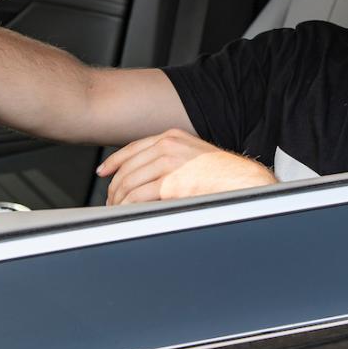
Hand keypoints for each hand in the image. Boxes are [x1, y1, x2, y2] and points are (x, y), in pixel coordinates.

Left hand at [98, 128, 275, 205]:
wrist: (243, 182)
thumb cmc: (223, 174)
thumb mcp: (193, 155)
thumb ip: (170, 158)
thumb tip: (147, 174)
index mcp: (173, 136)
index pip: (133, 148)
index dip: (114, 161)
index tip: (103, 172)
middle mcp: (168, 146)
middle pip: (128, 167)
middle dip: (114, 186)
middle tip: (110, 200)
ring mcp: (169, 163)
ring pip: (129, 183)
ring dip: (118, 199)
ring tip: (117, 209)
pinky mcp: (172, 184)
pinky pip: (138, 197)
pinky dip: (128, 206)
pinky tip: (127, 212)